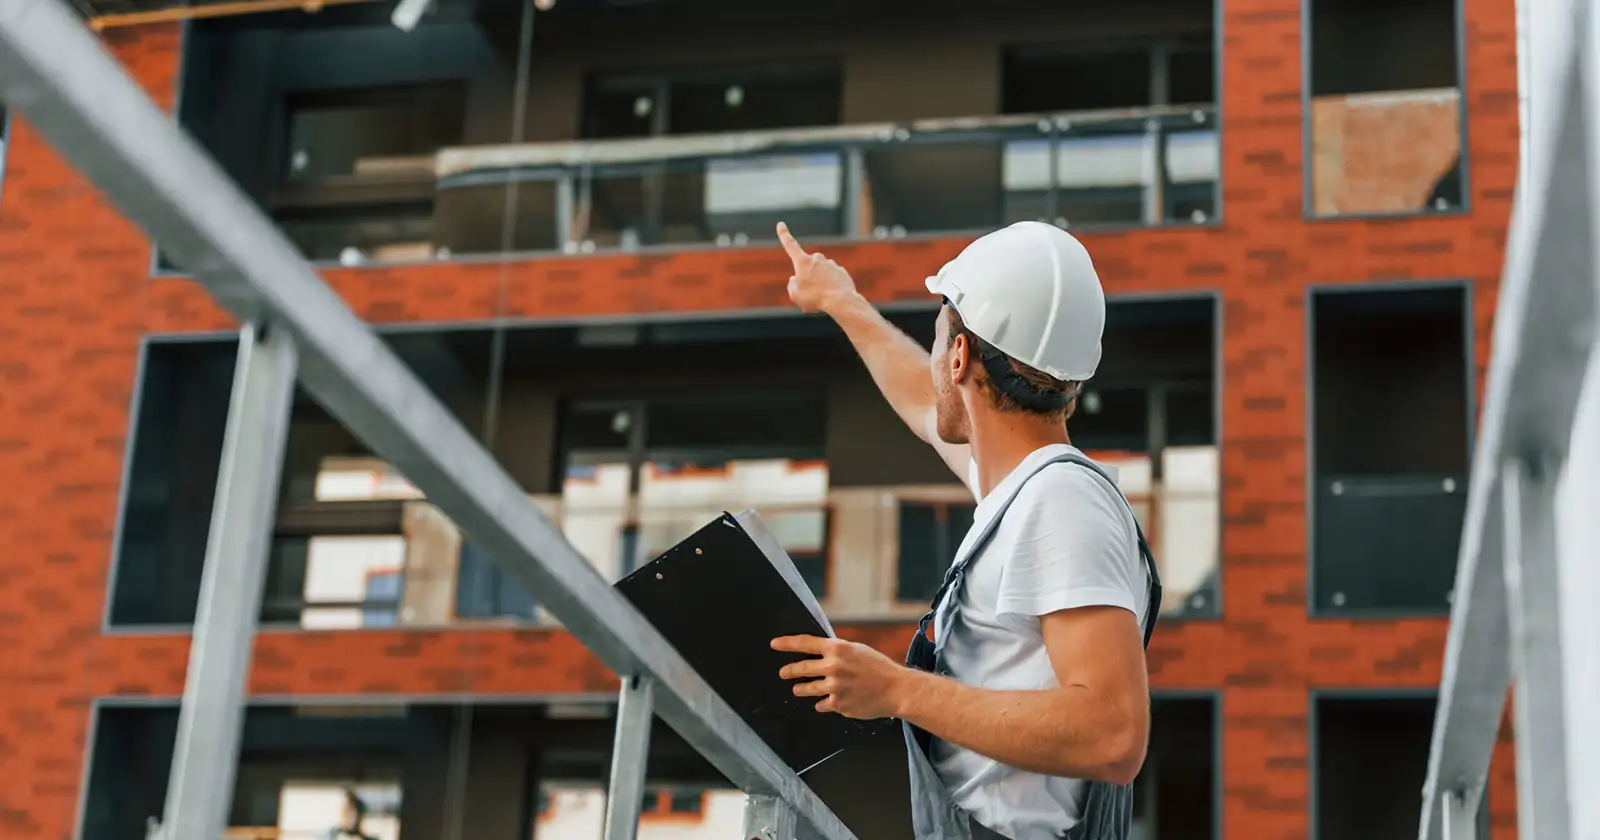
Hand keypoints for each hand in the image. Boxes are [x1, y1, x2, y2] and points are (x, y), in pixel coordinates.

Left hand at [772, 634, 911, 719]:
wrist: (896, 689)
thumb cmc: (879, 668)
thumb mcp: (857, 650)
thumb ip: (837, 651)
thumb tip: (820, 651)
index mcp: (838, 649)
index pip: (805, 643)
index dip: (787, 643)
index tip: (774, 644)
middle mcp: (833, 666)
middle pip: (801, 668)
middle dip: (789, 671)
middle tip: (784, 672)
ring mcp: (834, 687)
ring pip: (807, 688)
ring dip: (801, 688)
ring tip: (798, 689)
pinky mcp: (837, 704)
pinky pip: (821, 704)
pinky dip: (821, 702)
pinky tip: (822, 703)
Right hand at [777, 222, 856, 314]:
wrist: (841, 301)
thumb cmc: (815, 298)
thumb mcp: (795, 294)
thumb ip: (792, 284)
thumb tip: (796, 280)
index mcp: (803, 261)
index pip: (790, 245)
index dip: (784, 235)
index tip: (781, 224)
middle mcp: (817, 259)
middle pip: (807, 268)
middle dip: (806, 279)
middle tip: (808, 295)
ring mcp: (831, 264)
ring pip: (820, 275)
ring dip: (818, 286)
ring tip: (820, 300)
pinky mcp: (841, 272)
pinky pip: (831, 279)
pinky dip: (829, 288)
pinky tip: (831, 298)